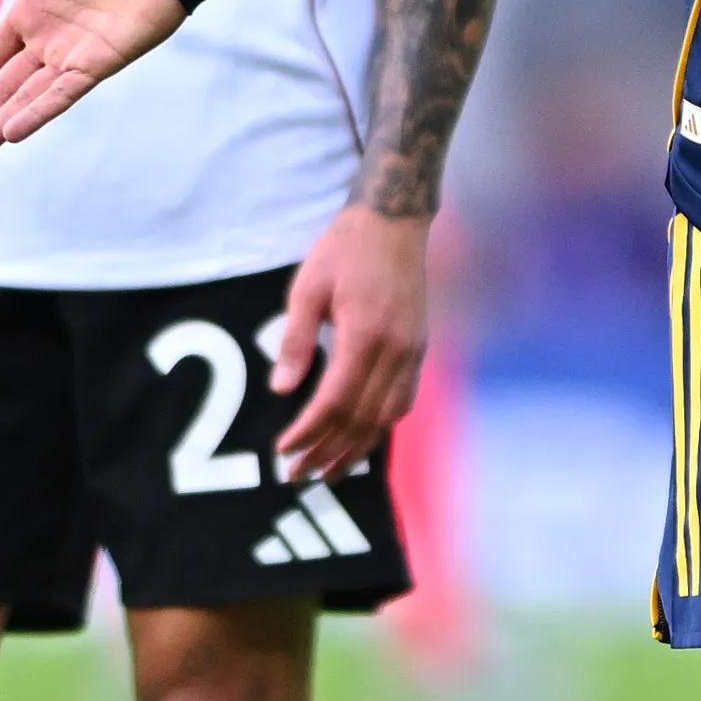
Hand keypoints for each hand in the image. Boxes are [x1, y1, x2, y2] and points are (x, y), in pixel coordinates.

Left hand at [268, 202, 431, 481]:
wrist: (395, 223)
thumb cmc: (345, 250)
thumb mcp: (308, 287)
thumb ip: (296, 339)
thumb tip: (282, 388)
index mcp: (364, 334)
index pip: (335, 400)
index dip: (309, 431)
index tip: (284, 451)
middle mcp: (395, 350)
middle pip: (361, 418)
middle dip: (328, 451)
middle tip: (298, 477)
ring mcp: (412, 351)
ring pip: (386, 416)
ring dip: (357, 449)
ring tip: (330, 472)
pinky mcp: (418, 348)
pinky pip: (403, 400)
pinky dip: (382, 426)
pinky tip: (365, 438)